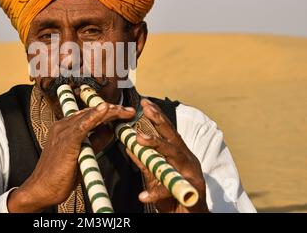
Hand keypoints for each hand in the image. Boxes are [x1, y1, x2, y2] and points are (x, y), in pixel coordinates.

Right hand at [8, 102, 135, 211]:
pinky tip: (105, 109)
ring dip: (109, 112)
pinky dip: (95, 116)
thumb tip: (111, 130)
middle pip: (91, 112)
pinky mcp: (65, 141)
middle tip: (130, 111)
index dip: (108, 112)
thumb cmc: (60, 176)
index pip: (89, 115)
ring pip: (89, 116)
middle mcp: (63, 126)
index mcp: (65, 128)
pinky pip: (82, 126)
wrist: (42, 189)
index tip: (124, 112)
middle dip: (113, 110)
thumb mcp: (83, 154)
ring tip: (124, 110)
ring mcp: (62, 132)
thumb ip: (96, 141)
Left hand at [126, 98, 208, 212]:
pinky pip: (170, 189)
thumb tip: (129, 146)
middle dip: (159, 121)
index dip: (157, 117)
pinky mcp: (191, 192)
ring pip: (174, 156)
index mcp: (180, 154)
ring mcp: (191, 174)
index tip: (144, 103)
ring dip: (157, 146)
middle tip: (145, 108)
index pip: (168, 132)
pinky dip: (155, 192)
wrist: (189, 218)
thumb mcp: (155, 176)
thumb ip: (145, 162)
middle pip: (173, 137)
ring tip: (139, 139)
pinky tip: (143, 195)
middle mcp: (188, 160)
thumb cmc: (173, 196)